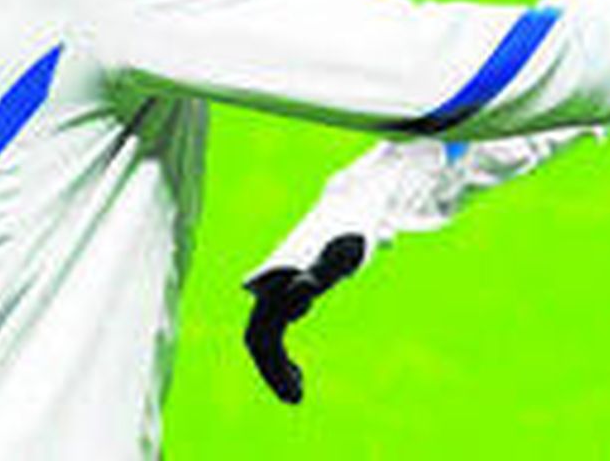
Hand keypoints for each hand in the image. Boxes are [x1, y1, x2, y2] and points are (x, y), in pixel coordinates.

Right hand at [243, 233, 366, 403]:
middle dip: (272, 373)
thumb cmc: (352, 233)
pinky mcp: (286, 297)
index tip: (298, 382)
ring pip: (262, 339)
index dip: (274, 363)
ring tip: (297, 396)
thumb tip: (303, 289)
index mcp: (276, 279)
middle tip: (297, 399)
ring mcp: (275, 292)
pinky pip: (272, 333)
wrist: (352, 211)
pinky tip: (298, 376)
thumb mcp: (344, 252)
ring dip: (275, 370)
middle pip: (257, 339)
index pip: (260, 333)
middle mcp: (268, 287)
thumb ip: (325, 270)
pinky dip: (281, 357)